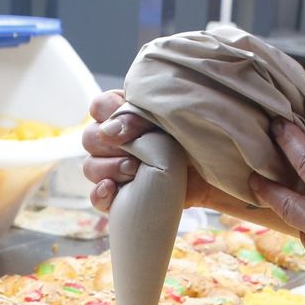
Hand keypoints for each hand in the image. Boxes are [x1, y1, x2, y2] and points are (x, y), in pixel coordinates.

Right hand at [81, 89, 231, 213]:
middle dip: (107, 145)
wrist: (215, 178)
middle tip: (133, 152)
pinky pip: (97, 197)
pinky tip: (113, 191)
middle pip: (90, 137)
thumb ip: (137, 116)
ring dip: (108, 168)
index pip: (99, 107)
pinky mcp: (123, 196)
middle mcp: (120, 141)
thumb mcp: (169, 121)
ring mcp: (119, 169)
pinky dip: (101, 195)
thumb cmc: (196, 141)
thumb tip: (109, 131)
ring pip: (90, 167)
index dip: (104, 112)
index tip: (123, 122)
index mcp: (129, 115)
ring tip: (133, 172)